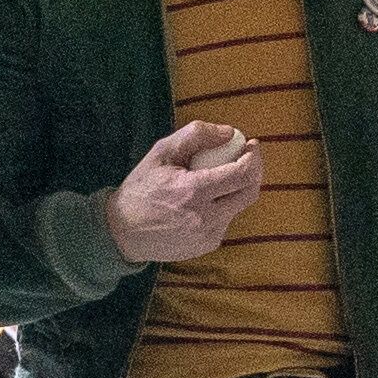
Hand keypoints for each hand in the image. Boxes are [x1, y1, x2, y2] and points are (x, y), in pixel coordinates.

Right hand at [104, 120, 264, 266]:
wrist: (123, 231)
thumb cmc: (141, 188)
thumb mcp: (161, 152)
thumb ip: (195, 135)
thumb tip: (229, 132)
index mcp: (193, 191)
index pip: (242, 174)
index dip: (254, 157)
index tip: (251, 146)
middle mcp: (206, 217)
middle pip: (250, 192)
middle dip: (254, 172)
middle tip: (246, 159)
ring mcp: (209, 235)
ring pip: (240, 206)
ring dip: (236, 189)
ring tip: (218, 179)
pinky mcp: (208, 245)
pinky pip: (226, 220)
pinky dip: (223, 206)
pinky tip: (204, 201)